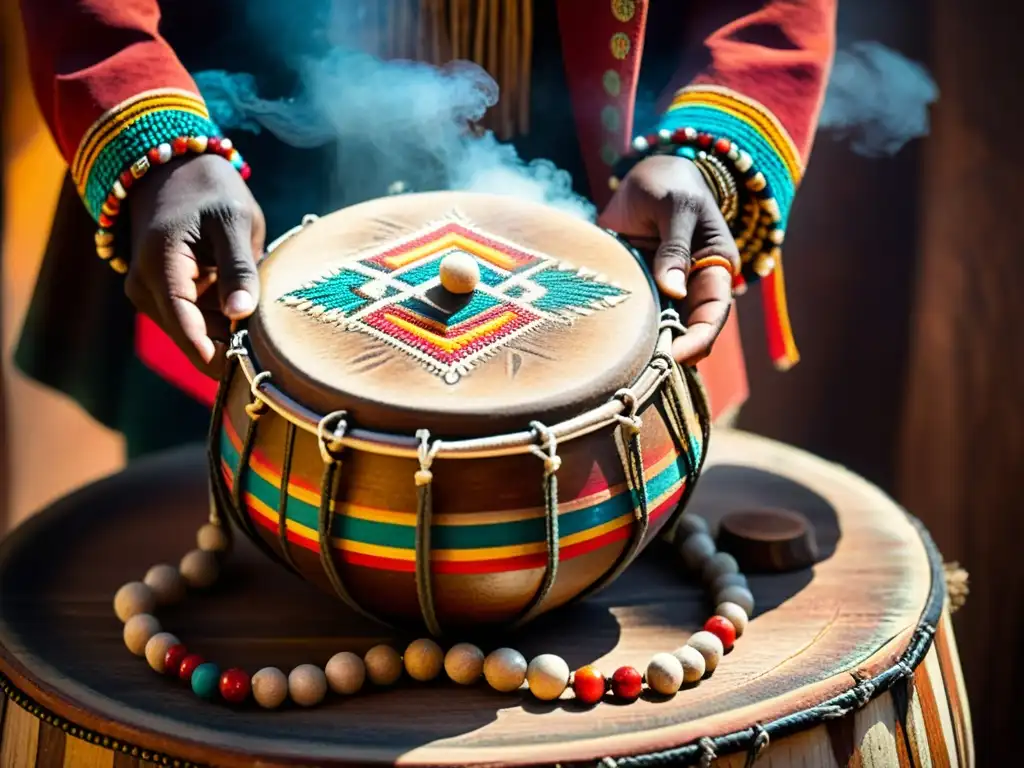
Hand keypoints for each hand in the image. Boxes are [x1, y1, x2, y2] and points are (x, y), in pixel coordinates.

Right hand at [126, 153, 265, 376]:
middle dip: (231, 347)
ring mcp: (152, 295)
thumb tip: (241, 315)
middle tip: (276, 352)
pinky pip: (197, 323)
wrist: (173, 169)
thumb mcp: (233, 220)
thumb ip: (239, 267)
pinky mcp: (164, 298)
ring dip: (230, 336)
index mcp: (160, 267)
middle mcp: (146, 288)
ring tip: (268, 328)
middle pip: (192, 338)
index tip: (251, 372)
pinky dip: (224, 324)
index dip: (217, 355)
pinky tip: (252, 314)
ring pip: (196, 335)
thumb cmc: (208, 189)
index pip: (186, 327)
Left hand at [599, 154, 739, 365]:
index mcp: (716, 267)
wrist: (643, 175)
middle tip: (646, 370)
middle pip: (690, 329)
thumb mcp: (675, 207)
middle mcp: (694, 284)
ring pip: (663, 329)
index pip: (714, 311)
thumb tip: (674, 290)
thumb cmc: (667, 185)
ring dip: (649, 347)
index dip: (700, 337)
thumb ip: (675, 246)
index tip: (677, 356)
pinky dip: (628, 333)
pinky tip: (612, 349)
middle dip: (673, 351)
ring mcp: (666, 289)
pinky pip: (637, 318)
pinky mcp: (641, 290)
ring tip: (628, 367)